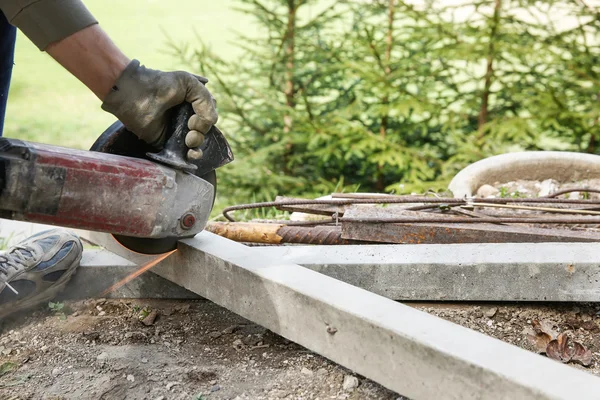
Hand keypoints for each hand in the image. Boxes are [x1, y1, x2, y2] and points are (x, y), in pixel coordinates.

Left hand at [101, 60, 217, 155]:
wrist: (136, 94)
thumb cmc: (160, 84)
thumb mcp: (189, 83)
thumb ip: (206, 101)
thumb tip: (209, 123)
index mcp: (193, 103)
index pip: (210, 115)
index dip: (208, 118)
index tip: (195, 116)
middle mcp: (187, 117)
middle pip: (206, 130)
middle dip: (202, 130)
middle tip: (190, 126)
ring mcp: (177, 131)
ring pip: (199, 142)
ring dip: (198, 142)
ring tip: (188, 140)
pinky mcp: (167, 143)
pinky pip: (185, 154)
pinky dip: (193, 156)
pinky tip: (191, 153)